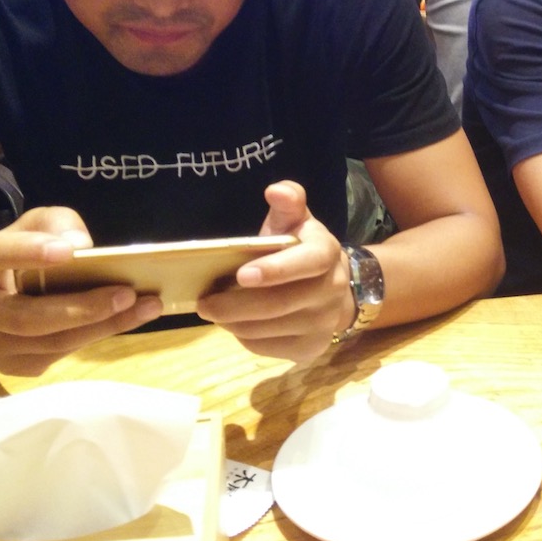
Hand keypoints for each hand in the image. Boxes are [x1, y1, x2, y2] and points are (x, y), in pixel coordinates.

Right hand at [0, 208, 162, 375]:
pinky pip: (58, 355)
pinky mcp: (13, 366)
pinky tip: (126, 321)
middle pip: (27, 316)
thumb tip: (83, 245)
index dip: (29, 252)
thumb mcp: (25, 230)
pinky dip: (95, 336)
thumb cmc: (7, 261)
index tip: (68, 251)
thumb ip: (53, 224)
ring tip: (146, 308)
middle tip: (128, 294)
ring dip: (102, 327)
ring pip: (49, 344)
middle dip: (82, 308)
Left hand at [196, 181, 350, 362]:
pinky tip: (237, 324)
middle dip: (235, 305)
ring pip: (268, 329)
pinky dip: (245, 338)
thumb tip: (276, 190)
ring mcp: (324, 324)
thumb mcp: (297, 223)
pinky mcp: (311, 349)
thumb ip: (288, 203)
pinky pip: (268, 348)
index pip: (307, 262)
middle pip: (278, 304)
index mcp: (326, 253)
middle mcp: (331, 290)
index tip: (242, 274)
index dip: (276, 269)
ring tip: (216, 312)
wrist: (337, 291)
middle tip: (204, 303)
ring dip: (234, 323)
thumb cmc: (302, 251)